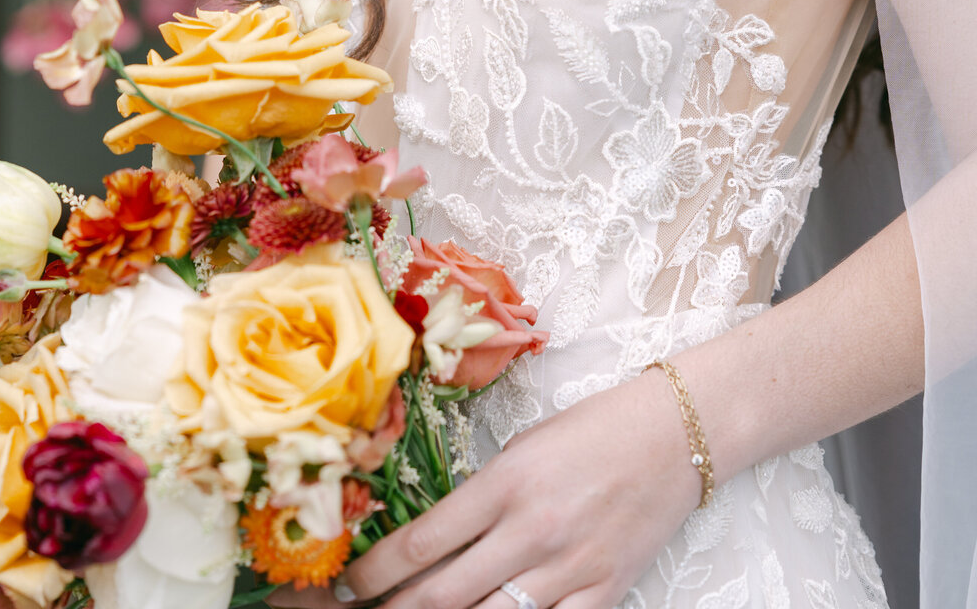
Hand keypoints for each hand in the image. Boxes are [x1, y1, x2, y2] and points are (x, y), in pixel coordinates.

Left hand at [269, 368, 700, 608]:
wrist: (675, 434)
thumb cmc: (594, 430)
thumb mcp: (524, 448)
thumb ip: (481, 497)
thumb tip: (430, 545)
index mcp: (506, 482)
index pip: (422, 542)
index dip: (375, 573)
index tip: (348, 588)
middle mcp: (532, 529)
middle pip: (443, 594)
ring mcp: (570, 568)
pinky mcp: (605, 593)